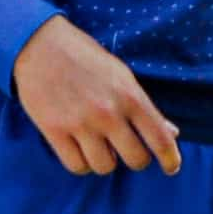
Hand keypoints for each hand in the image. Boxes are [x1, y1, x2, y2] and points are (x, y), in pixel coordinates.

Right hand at [12, 14, 181, 176]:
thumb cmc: (85, 58)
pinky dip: (82, 163)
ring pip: (105, 167)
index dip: (170, 158)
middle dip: (136, 158)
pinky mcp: (55, 132)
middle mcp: (108, 113)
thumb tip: (170, 133)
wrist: (41, 46)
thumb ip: (144, 106)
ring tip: (101, 145)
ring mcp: (81, 124)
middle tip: (128, 150)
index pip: (159, 137)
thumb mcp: (122, 75)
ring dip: (106, 160)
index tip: (172, 168)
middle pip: (135, 159)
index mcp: (130, 95)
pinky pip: (77, 166)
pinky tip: (82, 150)